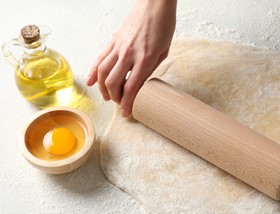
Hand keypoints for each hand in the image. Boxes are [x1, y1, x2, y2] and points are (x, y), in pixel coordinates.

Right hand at [87, 0, 176, 116]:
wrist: (155, 4)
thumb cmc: (163, 26)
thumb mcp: (164, 51)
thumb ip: (151, 68)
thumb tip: (140, 82)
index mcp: (145, 58)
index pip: (132, 87)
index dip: (128, 104)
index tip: (127, 113)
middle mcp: (129, 54)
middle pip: (113, 82)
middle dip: (115, 98)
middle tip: (120, 103)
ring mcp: (118, 46)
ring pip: (102, 72)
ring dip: (102, 88)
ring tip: (107, 96)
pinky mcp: (113, 41)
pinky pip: (99, 58)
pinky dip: (93, 72)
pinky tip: (91, 82)